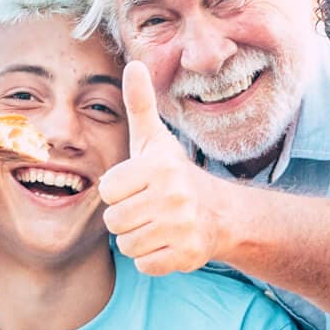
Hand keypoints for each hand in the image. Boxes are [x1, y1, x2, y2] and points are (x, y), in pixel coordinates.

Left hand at [98, 62, 226, 273]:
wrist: (221, 213)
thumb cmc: (175, 174)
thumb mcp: (155, 140)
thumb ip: (140, 104)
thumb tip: (133, 64)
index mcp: (160, 168)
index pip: (108, 190)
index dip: (119, 190)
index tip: (138, 186)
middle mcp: (173, 197)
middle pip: (113, 220)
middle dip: (126, 216)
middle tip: (147, 208)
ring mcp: (181, 228)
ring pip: (126, 244)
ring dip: (136, 238)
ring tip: (155, 224)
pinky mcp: (186, 256)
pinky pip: (144, 264)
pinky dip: (151, 258)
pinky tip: (166, 242)